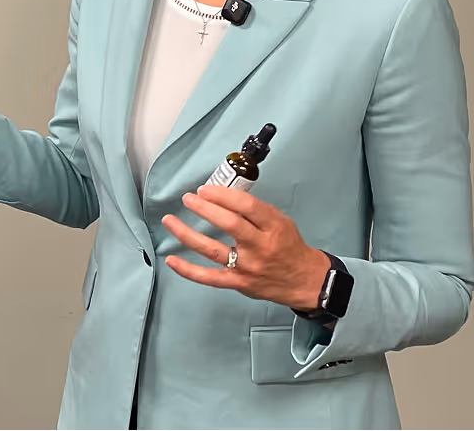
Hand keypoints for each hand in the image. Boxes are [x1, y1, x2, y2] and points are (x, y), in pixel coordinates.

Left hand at [161, 184, 329, 310]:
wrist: (304, 281)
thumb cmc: (289, 245)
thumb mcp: (280, 221)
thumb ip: (254, 211)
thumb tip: (220, 197)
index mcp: (273, 227)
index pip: (247, 206)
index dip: (222, 195)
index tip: (205, 189)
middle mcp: (260, 247)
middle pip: (229, 224)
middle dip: (205, 208)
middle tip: (188, 198)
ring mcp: (247, 267)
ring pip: (213, 250)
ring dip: (187, 234)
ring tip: (169, 220)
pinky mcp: (238, 283)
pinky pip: (209, 278)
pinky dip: (188, 270)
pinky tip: (171, 260)